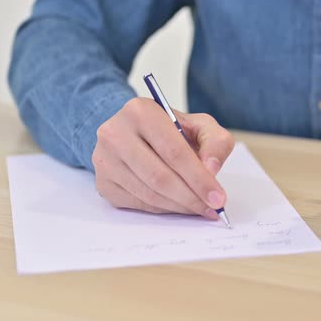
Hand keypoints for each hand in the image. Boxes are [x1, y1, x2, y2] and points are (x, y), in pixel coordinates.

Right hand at [92, 97, 233, 218]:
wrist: (137, 133)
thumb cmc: (171, 130)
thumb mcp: (199, 125)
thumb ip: (215, 142)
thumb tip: (211, 170)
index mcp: (140, 111)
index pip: (174, 152)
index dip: (199, 179)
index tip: (218, 198)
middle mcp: (115, 133)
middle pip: (159, 177)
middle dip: (191, 197)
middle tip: (211, 208)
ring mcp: (104, 159)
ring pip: (148, 194)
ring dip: (179, 206)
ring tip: (199, 208)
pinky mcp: (103, 182)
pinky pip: (138, 203)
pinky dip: (163, 209)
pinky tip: (178, 205)